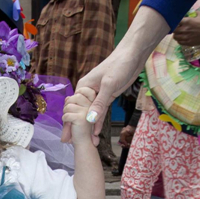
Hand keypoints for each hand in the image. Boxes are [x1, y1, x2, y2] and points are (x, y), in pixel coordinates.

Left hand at [61, 87, 97, 144]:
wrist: (84, 143)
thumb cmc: (80, 127)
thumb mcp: (78, 111)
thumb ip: (74, 103)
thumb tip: (67, 98)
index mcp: (93, 103)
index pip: (84, 90)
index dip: (77, 94)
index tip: (75, 103)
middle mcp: (92, 106)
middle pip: (75, 96)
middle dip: (68, 105)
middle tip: (71, 114)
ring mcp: (87, 111)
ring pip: (68, 106)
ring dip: (66, 114)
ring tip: (71, 121)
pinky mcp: (81, 118)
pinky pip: (66, 115)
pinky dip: (65, 121)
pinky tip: (71, 125)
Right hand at [64, 7, 169, 144]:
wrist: (133, 56)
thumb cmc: (119, 65)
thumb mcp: (109, 85)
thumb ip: (100, 103)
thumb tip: (90, 120)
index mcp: (83, 87)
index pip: (73, 109)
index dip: (69, 124)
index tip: (67, 137)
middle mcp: (88, 92)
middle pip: (79, 113)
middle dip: (75, 128)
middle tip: (70, 143)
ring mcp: (98, 94)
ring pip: (90, 114)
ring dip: (88, 128)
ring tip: (86, 142)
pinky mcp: (107, 96)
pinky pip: (100, 112)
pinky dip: (98, 122)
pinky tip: (95, 133)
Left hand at [173, 11, 199, 46]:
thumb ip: (193, 13)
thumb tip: (188, 12)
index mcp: (187, 21)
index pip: (175, 22)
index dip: (174, 21)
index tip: (175, 21)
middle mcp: (185, 30)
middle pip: (174, 30)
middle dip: (174, 28)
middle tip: (176, 27)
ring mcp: (187, 37)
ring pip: (175, 37)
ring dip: (176, 34)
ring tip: (179, 32)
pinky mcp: (189, 43)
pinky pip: (180, 42)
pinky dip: (179, 40)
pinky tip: (182, 37)